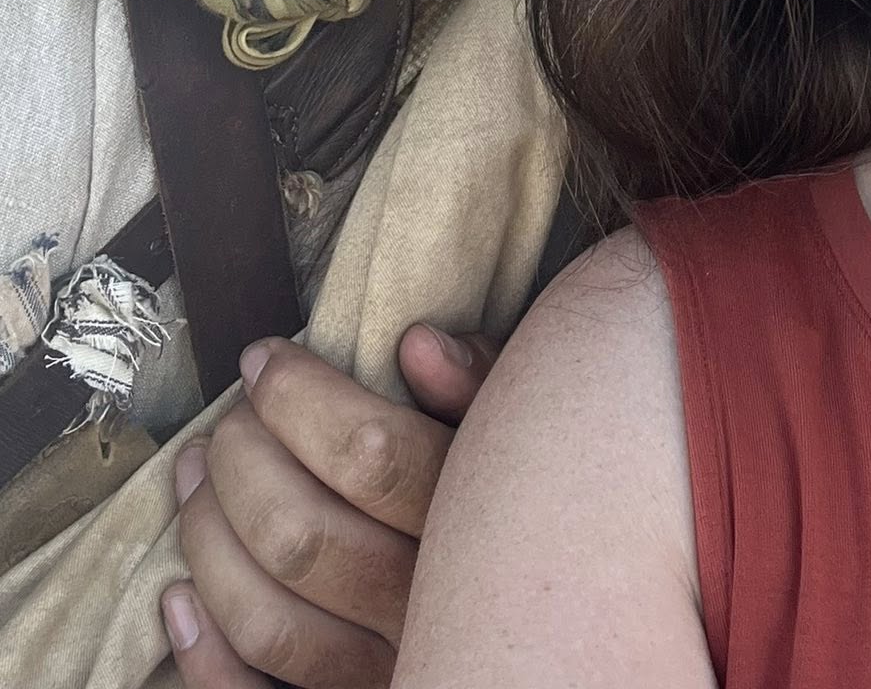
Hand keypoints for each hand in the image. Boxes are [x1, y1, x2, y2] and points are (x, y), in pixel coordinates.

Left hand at [163, 324, 495, 687]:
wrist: (557, 604)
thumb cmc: (521, 482)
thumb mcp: (521, 420)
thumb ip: (481, 380)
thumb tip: (415, 344)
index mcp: (473, 519)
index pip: (369, 453)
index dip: (295, 396)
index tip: (264, 361)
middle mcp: (431, 606)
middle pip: (300, 536)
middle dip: (239, 461)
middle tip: (229, 421)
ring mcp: (388, 669)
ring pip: (269, 620)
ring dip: (208, 538)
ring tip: (198, 478)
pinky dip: (202, 650)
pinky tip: (182, 591)